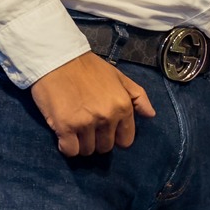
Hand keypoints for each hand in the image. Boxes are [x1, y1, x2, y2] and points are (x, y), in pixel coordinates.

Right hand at [27, 52, 155, 156]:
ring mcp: (86, 123)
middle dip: (97, 140)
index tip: (105, 129)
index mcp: (123, 106)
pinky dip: (66, 146)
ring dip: (81, 143)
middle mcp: (107, 117)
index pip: (125, 140)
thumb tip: (151, 115)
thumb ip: (138, 96)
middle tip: (87, 126)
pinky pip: (70, 151)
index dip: (115, 136)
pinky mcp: (65, 127)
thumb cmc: (89, 68)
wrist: (58, 59)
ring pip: (87, 151)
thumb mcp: (119, 77)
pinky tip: (64, 134)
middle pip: (105, 147)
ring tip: (75, 127)